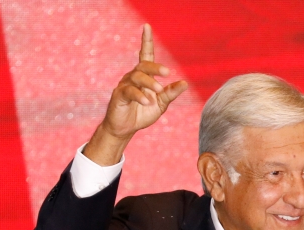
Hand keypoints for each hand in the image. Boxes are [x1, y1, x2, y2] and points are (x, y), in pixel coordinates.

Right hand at [84, 24, 187, 165]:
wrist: (126, 128)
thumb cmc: (143, 113)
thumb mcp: (161, 103)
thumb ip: (171, 93)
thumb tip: (185, 83)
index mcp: (145, 76)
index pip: (145, 54)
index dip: (146, 40)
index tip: (147, 27)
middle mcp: (134, 76)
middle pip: (144, 65)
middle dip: (156, 68)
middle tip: (167, 73)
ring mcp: (125, 84)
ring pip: (137, 77)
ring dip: (149, 83)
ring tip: (158, 91)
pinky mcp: (119, 95)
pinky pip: (129, 91)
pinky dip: (140, 95)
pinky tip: (147, 102)